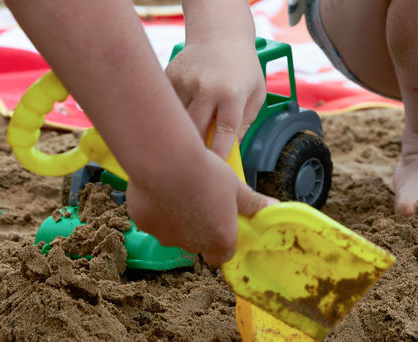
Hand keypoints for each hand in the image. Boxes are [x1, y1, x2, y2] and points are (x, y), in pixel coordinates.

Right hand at [126, 147, 274, 265]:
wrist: (168, 162)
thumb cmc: (208, 174)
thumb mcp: (237, 187)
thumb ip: (253, 203)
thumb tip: (273, 207)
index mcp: (219, 239)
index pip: (223, 255)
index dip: (223, 240)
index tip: (223, 222)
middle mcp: (192, 244)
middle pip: (198, 243)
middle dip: (199, 226)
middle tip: (202, 197)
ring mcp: (166, 236)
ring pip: (173, 231)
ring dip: (176, 216)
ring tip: (180, 187)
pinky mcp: (144, 224)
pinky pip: (152, 219)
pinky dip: (156, 207)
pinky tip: (161, 184)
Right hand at [167, 38, 267, 160]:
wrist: (220, 35)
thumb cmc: (243, 68)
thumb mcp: (256, 93)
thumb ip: (246, 122)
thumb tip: (230, 151)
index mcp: (232, 94)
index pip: (224, 132)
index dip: (218, 155)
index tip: (214, 173)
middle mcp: (207, 88)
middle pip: (194, 130)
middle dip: (194, 150)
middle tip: (193, 167)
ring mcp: (185, 82)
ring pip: (176, 120)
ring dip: (178, 134)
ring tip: (177, 148)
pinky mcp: (169, 77)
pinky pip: (165, 105)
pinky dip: (168, 116)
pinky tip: (171, 119)